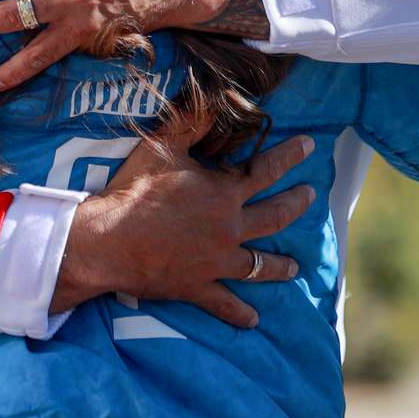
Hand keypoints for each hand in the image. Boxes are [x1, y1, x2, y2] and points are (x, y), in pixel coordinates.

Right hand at [50, 112, 316, 328]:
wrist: (107, 240)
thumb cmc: (135, 190)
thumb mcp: (163, 144)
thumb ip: (194, 120)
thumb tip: (221, 97)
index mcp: (224, 193)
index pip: (265, 169)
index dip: (289, 155)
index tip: (308, 146)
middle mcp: (229, 229)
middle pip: (273, 217)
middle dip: (296, 205)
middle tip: (311, 197)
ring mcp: (216, 262)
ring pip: (258, 266)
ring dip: (279, 266)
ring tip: (296, 268)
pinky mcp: (197, 287)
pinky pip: (224, 303)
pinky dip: (239, 313)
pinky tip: (253, 319)